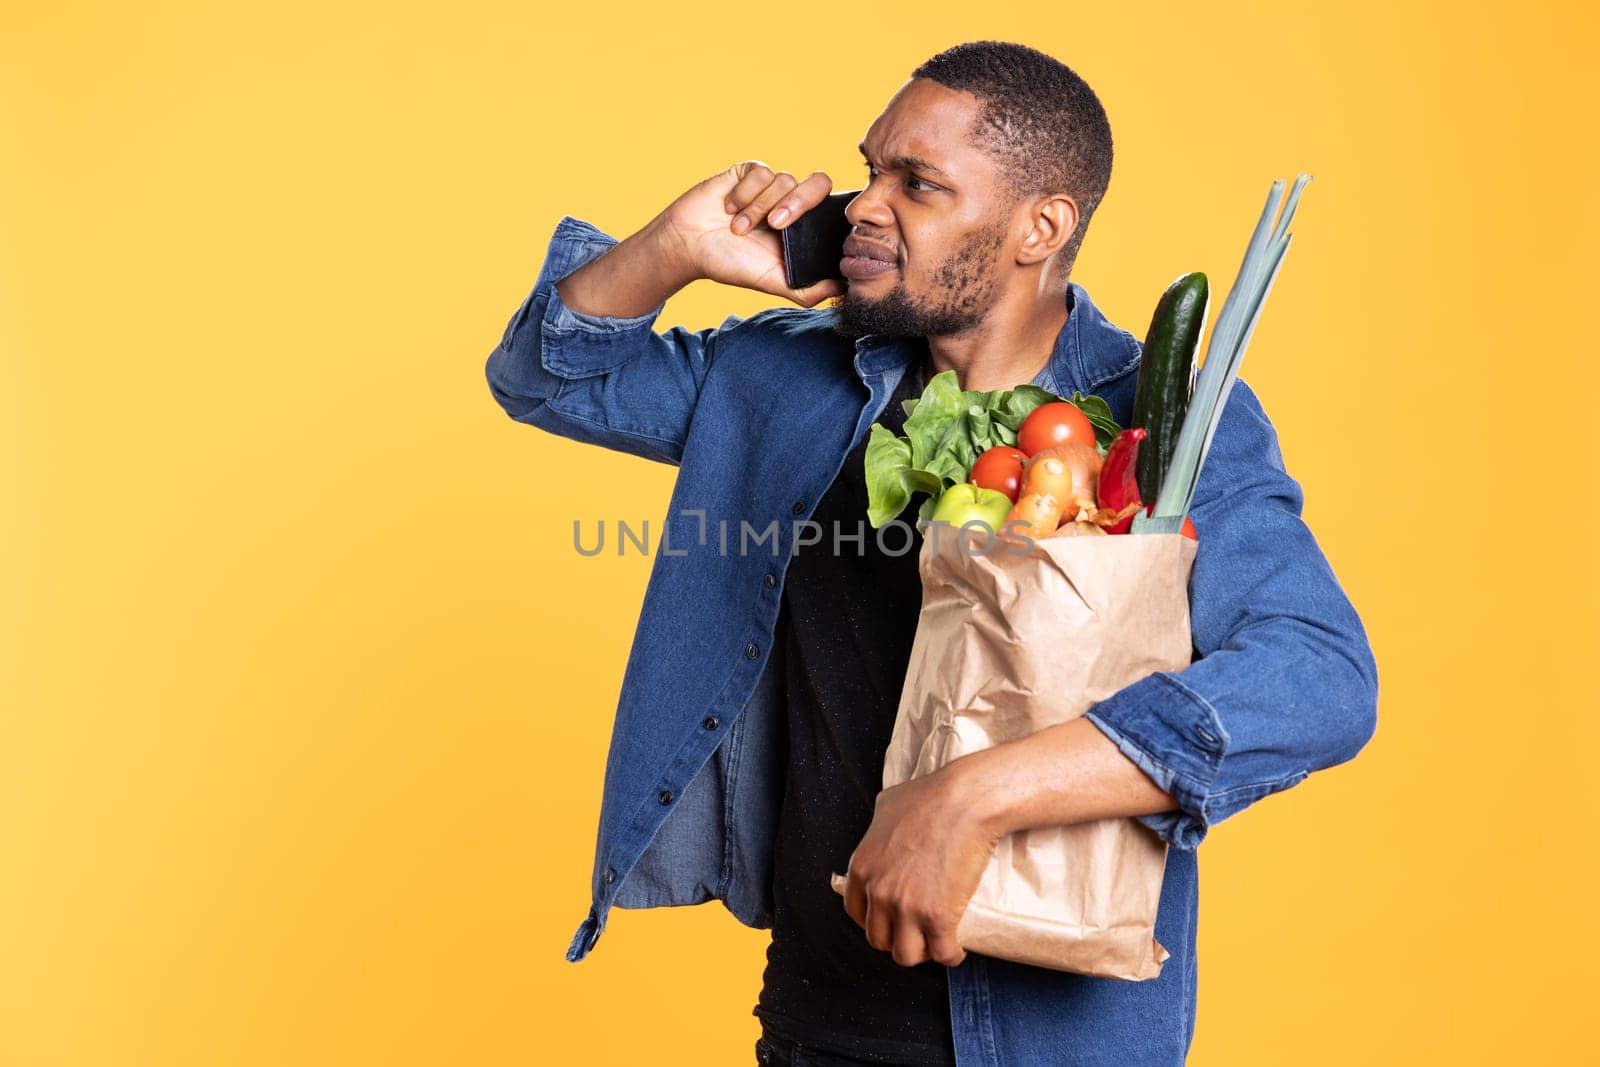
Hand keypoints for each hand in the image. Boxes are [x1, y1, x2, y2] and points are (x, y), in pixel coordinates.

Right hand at [656, 161, 846, 306]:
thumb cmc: (730, 264)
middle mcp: (790, 202)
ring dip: (758, 209)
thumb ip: (807, 290)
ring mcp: (770, 186)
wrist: (688, 246)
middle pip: (818, 184)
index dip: (829, 211)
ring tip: (738, 228)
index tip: (808, 232)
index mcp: (802, 226)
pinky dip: (744, 194)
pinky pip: (760, 173)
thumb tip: (842, 287)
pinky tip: (728, 209)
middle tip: (774, 225)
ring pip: (784, 181)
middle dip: (797, 204)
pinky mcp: (749, 173)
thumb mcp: (773, 282)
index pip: (831, 206)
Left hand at [840, 763, 999, 967]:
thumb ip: (878, 824)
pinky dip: (951, 955)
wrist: (965, 801)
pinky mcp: (938, 918)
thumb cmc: (930, 796)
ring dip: (921, 952)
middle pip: (879, 939)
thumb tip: (883, 825)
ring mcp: (907, 909)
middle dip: (897, 938)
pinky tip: (957, 948)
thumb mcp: (888, 804)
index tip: (891, 920)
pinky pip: (943, 954)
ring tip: (935, 942)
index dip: (875, 921)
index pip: (856, 913)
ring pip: (905, 955)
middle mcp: (879, 893)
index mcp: (862, 868)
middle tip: (916, 931)